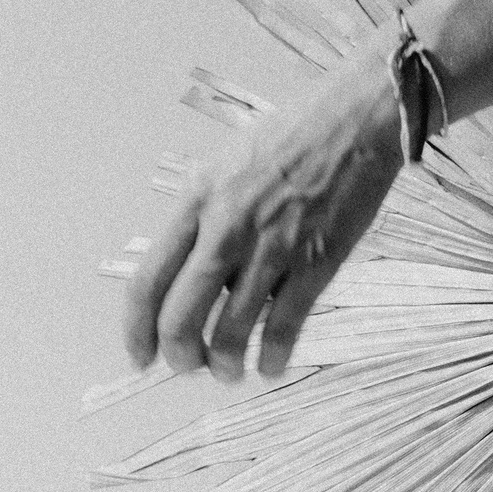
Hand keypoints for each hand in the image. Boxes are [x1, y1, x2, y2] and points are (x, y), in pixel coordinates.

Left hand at [123, 49, 402, 381]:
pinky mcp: (316, 260)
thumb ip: (202, 220)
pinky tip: (272, 365)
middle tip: (189, 367)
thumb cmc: (289, 138)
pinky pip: (285, 324)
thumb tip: (190, 280)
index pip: (147, 282)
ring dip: (225, 364)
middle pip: (181, 317)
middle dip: (180, 357)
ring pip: (231, 330)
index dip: (137, 331)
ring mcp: (272, 246)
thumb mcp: (225, 167)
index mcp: (196, 201)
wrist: (355, 119)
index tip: (140, 357)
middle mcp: (226, 227)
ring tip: (229, 372)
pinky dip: (274, 355)